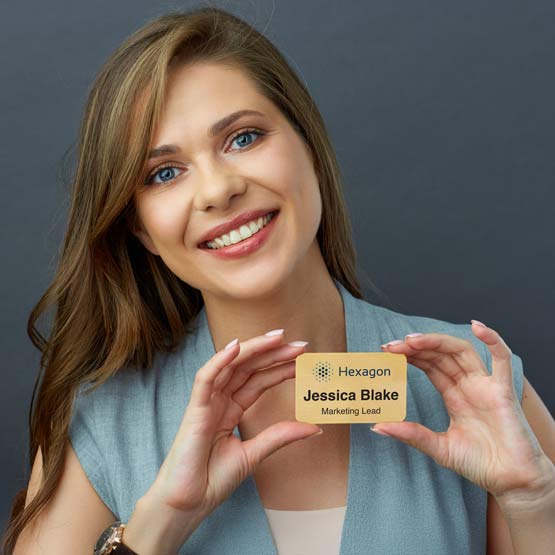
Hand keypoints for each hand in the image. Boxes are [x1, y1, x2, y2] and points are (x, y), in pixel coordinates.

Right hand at [145, 331, 320, 515]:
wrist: (187, 505)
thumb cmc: (212, 480)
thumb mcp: (254, 454)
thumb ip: (280, 436)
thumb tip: (315, 428)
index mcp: (231, 409)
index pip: (259, 380)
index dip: (280, 367)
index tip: (303, 358)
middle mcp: (219, 400)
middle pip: (248, 368)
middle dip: (274, 353)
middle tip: (300, 345)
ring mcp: (206, 403)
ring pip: (230, 366)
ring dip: (254, 349)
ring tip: (278, 338)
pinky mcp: (194, 410)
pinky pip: (205, 379)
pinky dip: (219, 361)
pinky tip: (237, 347)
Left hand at [376, 321, 551, 498]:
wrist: (512, 483)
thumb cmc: (480, 464)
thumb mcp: (439, 448)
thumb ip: (411, 435)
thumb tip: (377, 426)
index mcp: (454, 395)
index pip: (429, 365)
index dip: (409, 355)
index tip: (386, 352)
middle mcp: (468, 385)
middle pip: (440, 355)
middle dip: (415, 347)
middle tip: (391, 346)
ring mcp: (486, 386)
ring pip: (461, 351)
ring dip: (437, 341)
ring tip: (412, 340)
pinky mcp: (504, 391)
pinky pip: (502, 360)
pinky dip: (493, 340)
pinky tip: (478, 326)